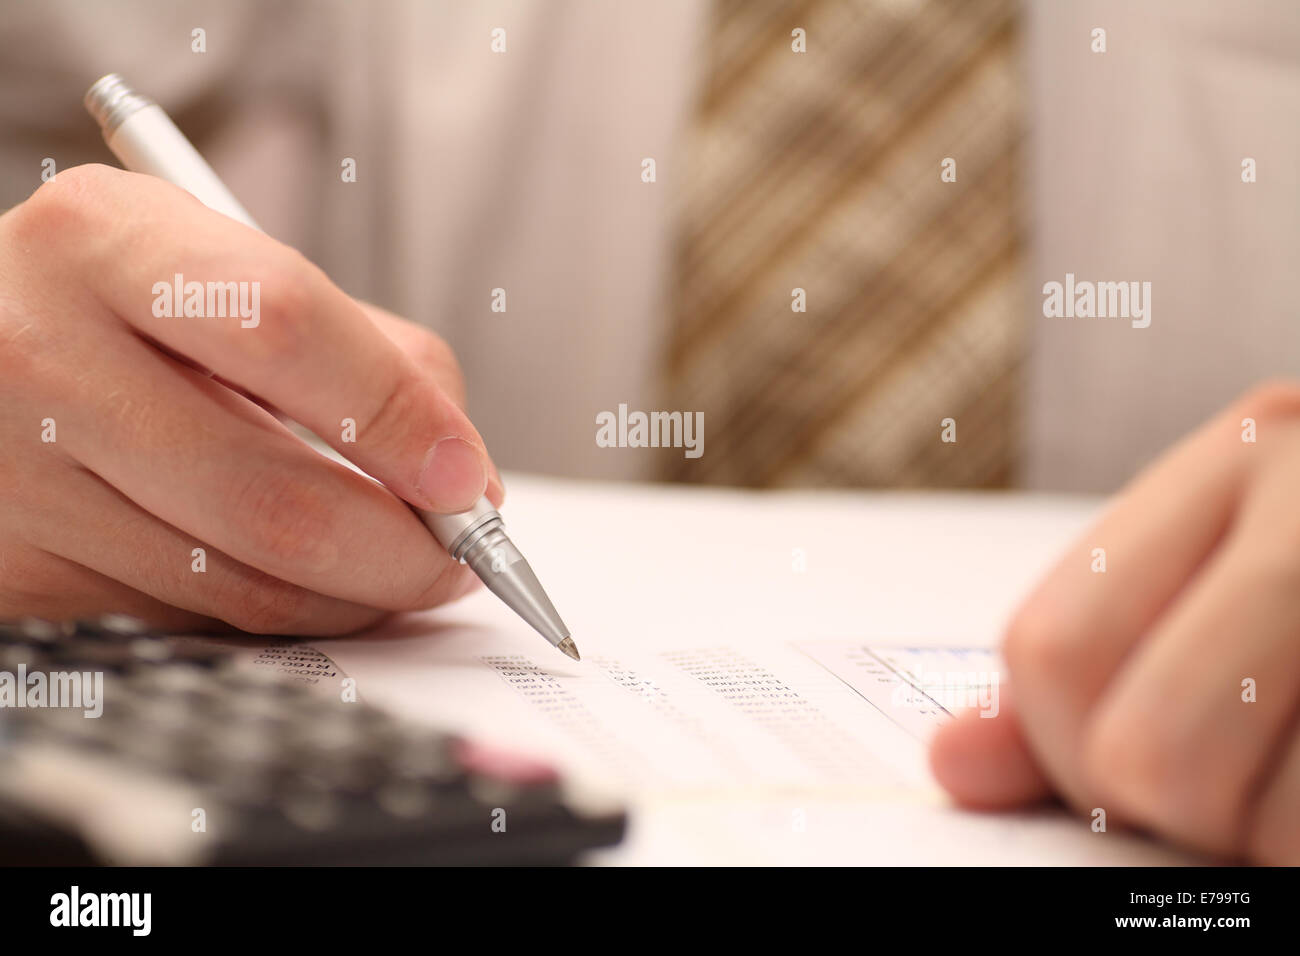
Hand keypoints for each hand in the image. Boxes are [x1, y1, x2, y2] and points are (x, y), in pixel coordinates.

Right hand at [0, 164, 502, 634]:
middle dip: (401, 551)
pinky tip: (300, 577)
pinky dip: (275, 610)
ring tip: (397, 569)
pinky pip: (189, 619)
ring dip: (353, 597)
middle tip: (456, 554)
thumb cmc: (122, 305)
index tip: (465, 478)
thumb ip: (368, 353)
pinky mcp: (15, 570)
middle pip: (273, 498)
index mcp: (106, 241)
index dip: (399, 416)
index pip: (286, 328)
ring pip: (239, 585)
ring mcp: (12, 475)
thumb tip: (463, 478)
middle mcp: (39, 353)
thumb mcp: (227, 269)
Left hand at [930, 382, 1299, 863]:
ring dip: (1276, 841)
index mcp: (1244, 455)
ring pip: (1276, 818)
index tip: (1115, 761)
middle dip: (1177, 807)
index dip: (1062, 747)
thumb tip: (953, 766)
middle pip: (1153, 748)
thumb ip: (1081, 669)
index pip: (1056, 647)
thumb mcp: (1218, 570)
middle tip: (1232, 784)